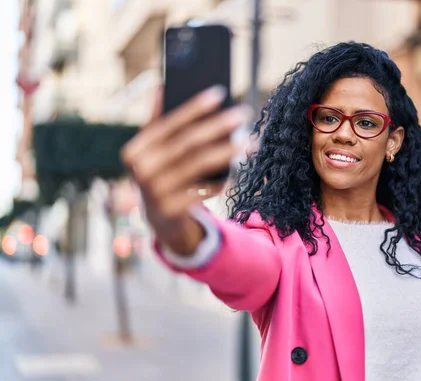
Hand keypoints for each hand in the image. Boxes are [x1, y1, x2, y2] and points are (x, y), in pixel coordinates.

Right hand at [121, 86, 249, 254]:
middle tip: (243, 113)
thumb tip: (160, 85)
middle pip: (187, 142)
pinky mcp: (173, 211)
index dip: (194, 107)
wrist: (160, 221)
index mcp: (135, 151)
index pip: (168, 123)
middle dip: (218, 126)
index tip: (219, 93)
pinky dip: (222, 180)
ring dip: (229, 151)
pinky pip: (204, 190)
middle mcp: (142, 171)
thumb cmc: (161, 175)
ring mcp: (156, 193)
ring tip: (251, 141)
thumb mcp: (152, 152)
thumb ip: (155, 122)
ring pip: (200, 165)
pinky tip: (237, 170)